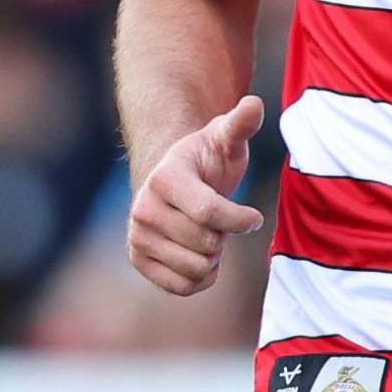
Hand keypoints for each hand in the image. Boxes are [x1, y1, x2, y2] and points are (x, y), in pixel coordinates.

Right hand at [126, 94, 266, 295]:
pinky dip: (202, 277)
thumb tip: (254, 104)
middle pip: (205, 243)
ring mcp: (137, 236)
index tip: (254, 217)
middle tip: (220, 220)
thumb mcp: (224, 139)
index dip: (239, 219)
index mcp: (165, 177)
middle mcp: (144, 208)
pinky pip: (183, 287)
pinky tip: (201, 255)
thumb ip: (240, 124)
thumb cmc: (207, 160)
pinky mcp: (138, 260)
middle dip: (224, 236)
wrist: (175, 183)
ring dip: (213, 257)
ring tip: (209, 235)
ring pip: (196, 268)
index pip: (208, 212)